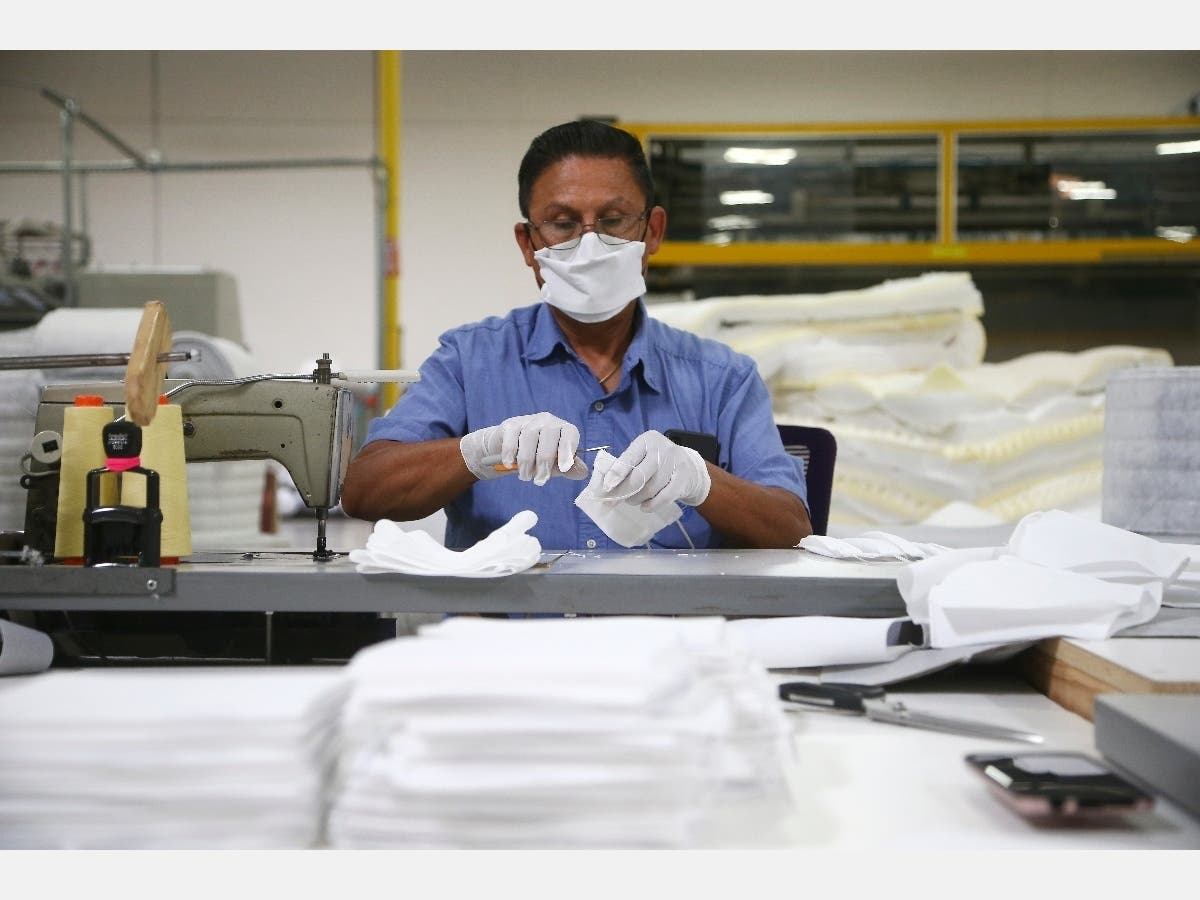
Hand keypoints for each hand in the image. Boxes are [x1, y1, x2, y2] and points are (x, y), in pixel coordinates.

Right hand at [460, 412, 588, 484]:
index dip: (568, 449)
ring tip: (525, 476)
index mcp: (563, 429)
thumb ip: (569, 469)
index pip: (570, 433)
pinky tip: (509, 464)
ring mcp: (528, 421)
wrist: (510, 451)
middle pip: (549, 434)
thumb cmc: (538, 458)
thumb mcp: (555, 466)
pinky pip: (512, 438)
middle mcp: (548, 421)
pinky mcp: (510, 424)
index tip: (564, 467)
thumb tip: (583, 472)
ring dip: (526, 460)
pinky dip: (510, 453)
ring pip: (529, 436)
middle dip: (544, 461)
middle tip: (540, 480)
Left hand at [599, 430, 711, 511]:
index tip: (606, 487)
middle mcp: (662, 449)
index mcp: (647, 440)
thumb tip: (606, 487)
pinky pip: (664, 497)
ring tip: (631, 501)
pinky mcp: (683, 479)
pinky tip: (644, 507)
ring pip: (650, 489)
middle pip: (639, 476)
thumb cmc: (657, 463)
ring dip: (636, 499)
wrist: (689, 468)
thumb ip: (625, 467)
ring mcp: (675, 463)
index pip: (629, 457)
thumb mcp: (642, 456)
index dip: (616, 473)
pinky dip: (651, 505)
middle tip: (614, 501)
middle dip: (623, 491)